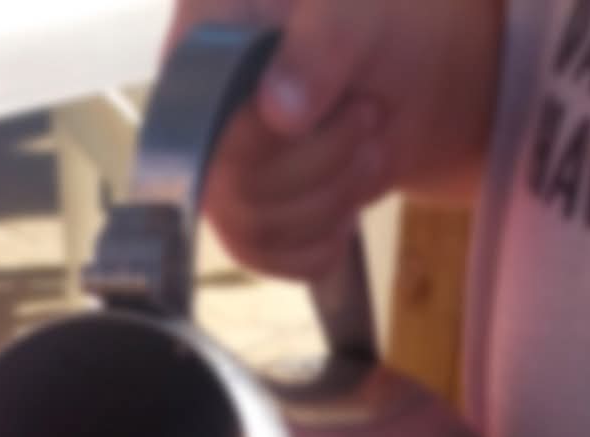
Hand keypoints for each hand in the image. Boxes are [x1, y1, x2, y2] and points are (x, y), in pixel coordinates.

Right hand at [168, 0, 501, 278]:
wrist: (394, 76)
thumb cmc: (366, 28)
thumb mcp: (355, 11)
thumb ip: (320, 44)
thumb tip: (279, 114)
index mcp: (200, 41)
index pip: (197, 112)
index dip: (262, 133)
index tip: (326, 106)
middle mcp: (194, 114)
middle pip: (232, 182)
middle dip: (323, 159)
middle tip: (369, 114)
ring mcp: (216, 175)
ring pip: (255, 229)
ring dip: (334, 198)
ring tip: (370, 149)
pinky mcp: (246, 222)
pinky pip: (272, 259)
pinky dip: (325, 240)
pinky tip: (348, 199)